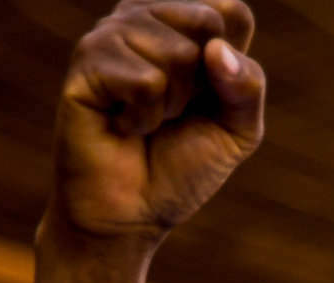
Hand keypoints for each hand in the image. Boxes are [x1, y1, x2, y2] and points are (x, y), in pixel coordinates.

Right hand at [35, 0, 265, 282]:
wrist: (133, 212)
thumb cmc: (183, 166)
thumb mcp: (237, 129)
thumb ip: (248, 86)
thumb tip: (216, 49)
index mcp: (182, 24)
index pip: (232, 10)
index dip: (234, 62)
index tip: (209, 96)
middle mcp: (143, 18)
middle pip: (206, 22)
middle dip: (203, 83)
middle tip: (175, 111)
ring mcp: (110, 35)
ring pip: (176, 52)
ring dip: (172, 103)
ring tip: (147, 120)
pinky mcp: (85, 62)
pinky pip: (145, 80)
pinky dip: (144, 117)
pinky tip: (123, 125)